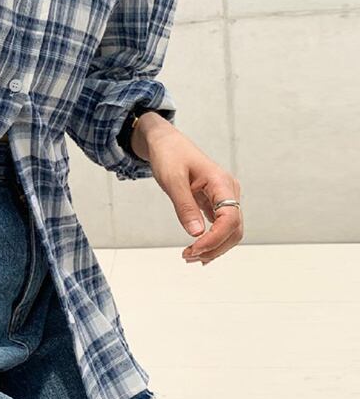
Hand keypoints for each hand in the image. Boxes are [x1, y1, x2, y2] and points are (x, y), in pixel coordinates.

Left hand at [133, 113, 243, 264]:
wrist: (165, 142)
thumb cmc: (169, 154)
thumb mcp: (172, 179)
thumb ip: (184, 206)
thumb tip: (196, 234)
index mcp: (221, 182)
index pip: (230, 219)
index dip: (215, 238)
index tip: (195, 248)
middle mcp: (228, 191)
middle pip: (234, 229)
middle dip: (214, 247)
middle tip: (188, 256)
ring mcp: (224, 197)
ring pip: (229, 230)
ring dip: (214, 247)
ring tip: (190, 256)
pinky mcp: (215, 202)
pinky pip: (221, 226)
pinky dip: (212, 240)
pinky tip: (199, 250)